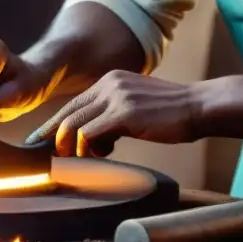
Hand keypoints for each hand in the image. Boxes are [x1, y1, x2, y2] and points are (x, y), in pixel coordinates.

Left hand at [26, 70, 202, 156]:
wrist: (199, 106)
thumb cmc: (173, 113)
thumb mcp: (137, 106)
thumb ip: (115, 115)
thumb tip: (95, 139)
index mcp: (111, 80)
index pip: (74, 103)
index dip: (56, 124)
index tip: (43, 140)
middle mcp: (109, 83)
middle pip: (68, 112)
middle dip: (54, 137)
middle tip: (52, 158)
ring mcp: (116, 96)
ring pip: (74, 124)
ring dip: (73, 148)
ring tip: (84, 161)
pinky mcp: (124, 112)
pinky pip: (90, 134)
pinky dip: (87, 150)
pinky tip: (100, 157)